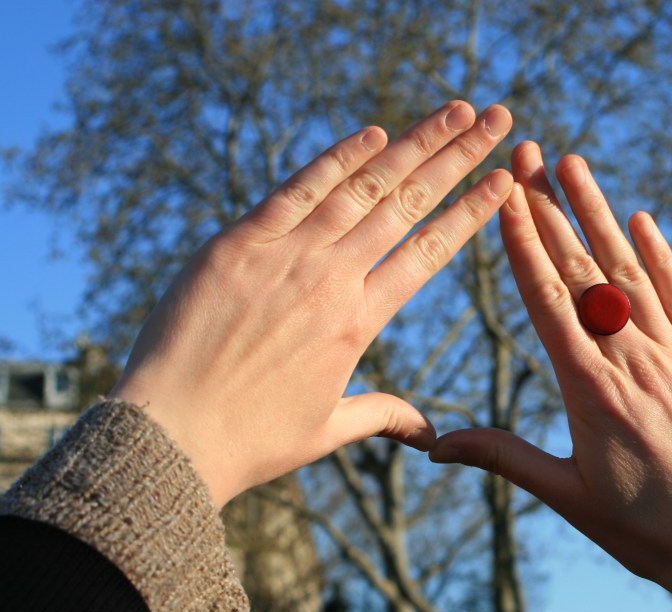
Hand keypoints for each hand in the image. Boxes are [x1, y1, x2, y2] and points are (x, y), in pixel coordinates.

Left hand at [109, 101, 512, 507]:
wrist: (170, 436)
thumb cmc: (249, 441)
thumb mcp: (327, 429)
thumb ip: (383, 415)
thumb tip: (429, 436)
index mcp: (358, 323)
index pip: (428, 252)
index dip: (470, 212)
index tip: (502, 180)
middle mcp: (331, 281)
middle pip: (408, 204)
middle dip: (458, 156)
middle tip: (497, 118)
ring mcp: (285, 256)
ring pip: (362, 186)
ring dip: (412, 143)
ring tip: (454, 110)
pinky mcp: (238, 244)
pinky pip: (298, 189)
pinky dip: (337, 159)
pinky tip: (373, 133)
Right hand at [430, 141, 671, 611]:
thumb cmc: (645, 531)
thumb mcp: (568, 497)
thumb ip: (504, 458)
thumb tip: (436, 445)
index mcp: (591, 393)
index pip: (547, 301)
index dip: (522, 243)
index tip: (503, 196)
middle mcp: (633, 362)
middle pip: (584, 272)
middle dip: (550, 209)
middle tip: (528, 155)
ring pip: (632, 272)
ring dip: (601, 215)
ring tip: (576, 165)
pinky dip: (662, 256)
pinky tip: (644, 219)